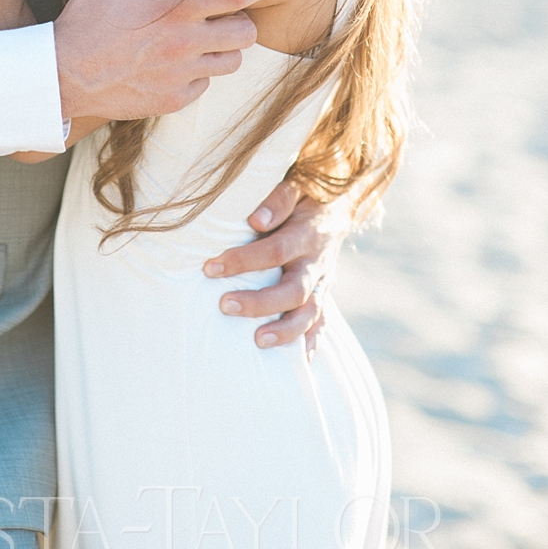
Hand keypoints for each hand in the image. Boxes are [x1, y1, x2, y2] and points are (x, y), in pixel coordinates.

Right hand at [54, 0, 278, 120]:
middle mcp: (186, 43)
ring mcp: (181, 76)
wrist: (62, 74)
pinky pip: (205, 85)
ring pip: (232, 62)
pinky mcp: (173, 100)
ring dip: (225, 48)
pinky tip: (177, 62)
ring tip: (204, 37)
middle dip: (243, 19)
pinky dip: (199, 73)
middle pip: (247, 32)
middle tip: (227, 12)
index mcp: (177, 8)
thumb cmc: (87, 18)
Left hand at [203, 179, 351, 360]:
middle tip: (224, 305)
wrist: (338, 205)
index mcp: (306, 233)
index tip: (210, 268)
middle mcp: (317, 261)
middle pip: (293, 290)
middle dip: (259, 302)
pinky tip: (299, 363)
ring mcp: (323, 281)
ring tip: (258, 342)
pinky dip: (311, 342)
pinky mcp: (323, 293)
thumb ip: (277, 200)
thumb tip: (254, 220)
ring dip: (285, 331)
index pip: (275, 250)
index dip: (244, 260)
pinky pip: (321, 322)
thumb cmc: (304, 195)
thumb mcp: (295, 186)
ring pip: (310, 313)